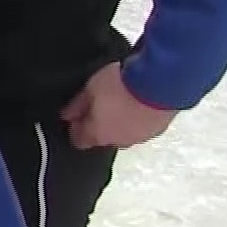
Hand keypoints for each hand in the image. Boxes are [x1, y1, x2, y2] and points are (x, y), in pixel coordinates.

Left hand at [59, 62, 177, 149]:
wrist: (160, 84)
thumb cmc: (120, 85)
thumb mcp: (89, 89)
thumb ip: (77, 105)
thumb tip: (66, 116)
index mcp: (98, 134)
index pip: (79, 141)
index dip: (75, 128)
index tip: (75, 115)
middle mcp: (119, 142)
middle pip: (102, 138)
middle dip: (98, 125)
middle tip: (98, 103)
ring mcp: (141, 137)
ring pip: (124, 133)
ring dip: (119, 122)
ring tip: (120, 100)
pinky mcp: (159, 130)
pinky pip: (141, 127)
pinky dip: (137, 118)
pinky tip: (137, 102)